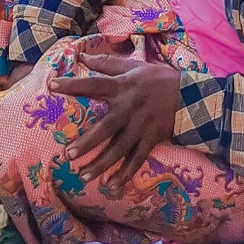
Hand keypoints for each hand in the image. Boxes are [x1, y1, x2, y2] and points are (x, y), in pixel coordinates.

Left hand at [68, 50, 181, 191]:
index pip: (94, 84)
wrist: (192, 96)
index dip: (73, 84)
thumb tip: (83, 57)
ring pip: (119, 149)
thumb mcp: (134, 66)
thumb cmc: (158, 79)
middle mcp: (130, 107)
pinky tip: (110, 186)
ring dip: (101, 164)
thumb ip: (108, 62)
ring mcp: (142, 126)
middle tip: (69, 154)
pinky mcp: (152, 139)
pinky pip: (136, 159)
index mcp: (123, 86)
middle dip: (88, 142)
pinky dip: (124, 174)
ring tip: (83, 176)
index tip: (51, 85)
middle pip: (106, 127)